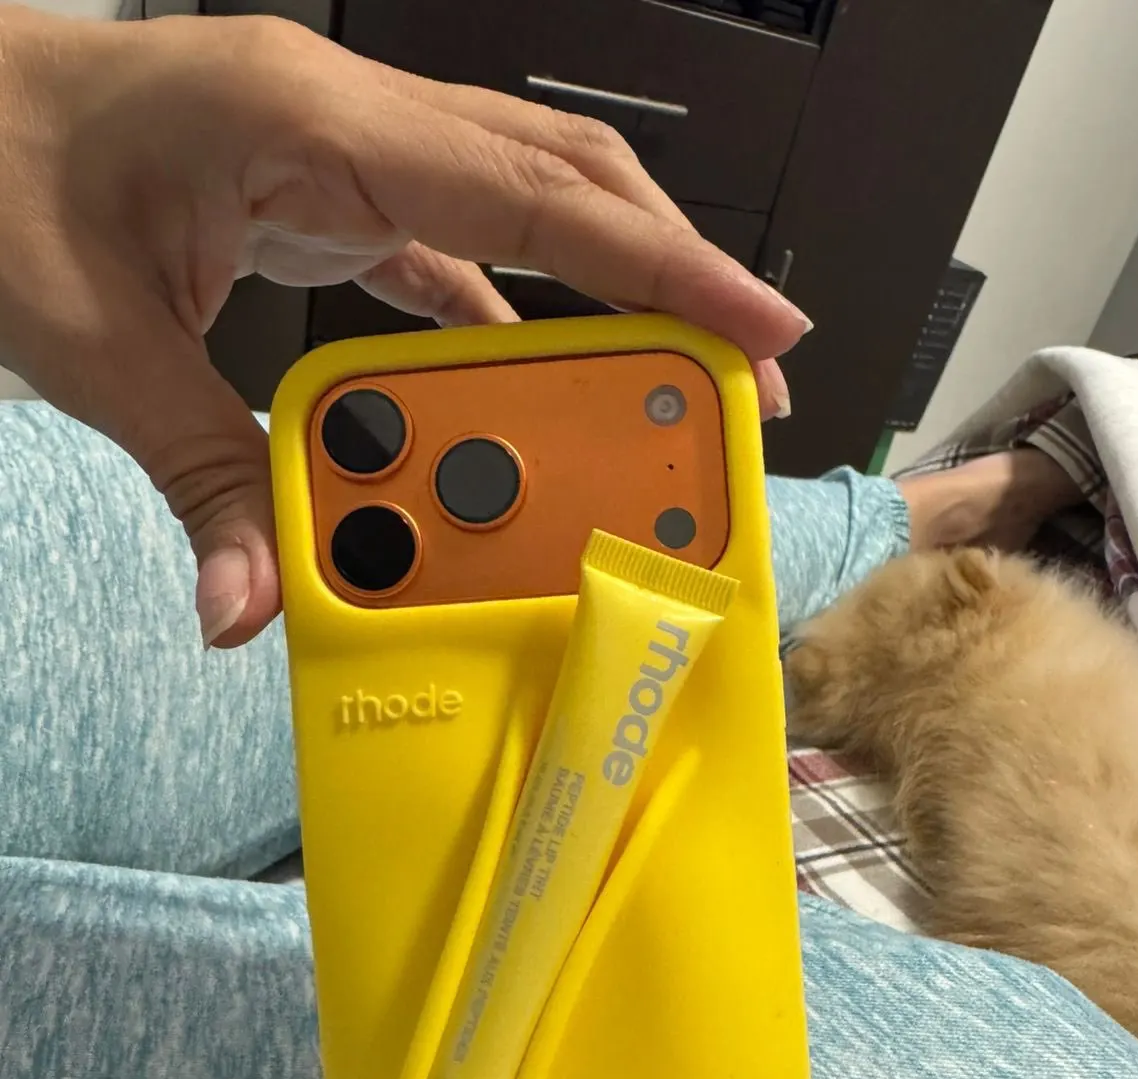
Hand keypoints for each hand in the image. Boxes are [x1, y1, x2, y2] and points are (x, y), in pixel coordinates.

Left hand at [0, 7, 807, 648]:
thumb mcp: (89, 341)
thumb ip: (193, 473)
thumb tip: (249, 610)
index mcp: (310, 125)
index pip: (532, 198)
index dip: (664, 266)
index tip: (760, 327)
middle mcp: (351, 121)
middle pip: (564, 180)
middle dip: (673, 275)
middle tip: (746, 377)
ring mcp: (344, 147)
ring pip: (524, 201)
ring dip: (610, 287)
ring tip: (668, 386)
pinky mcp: (326, 186)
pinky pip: (452, 246)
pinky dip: (513, 316)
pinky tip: (536, 386)